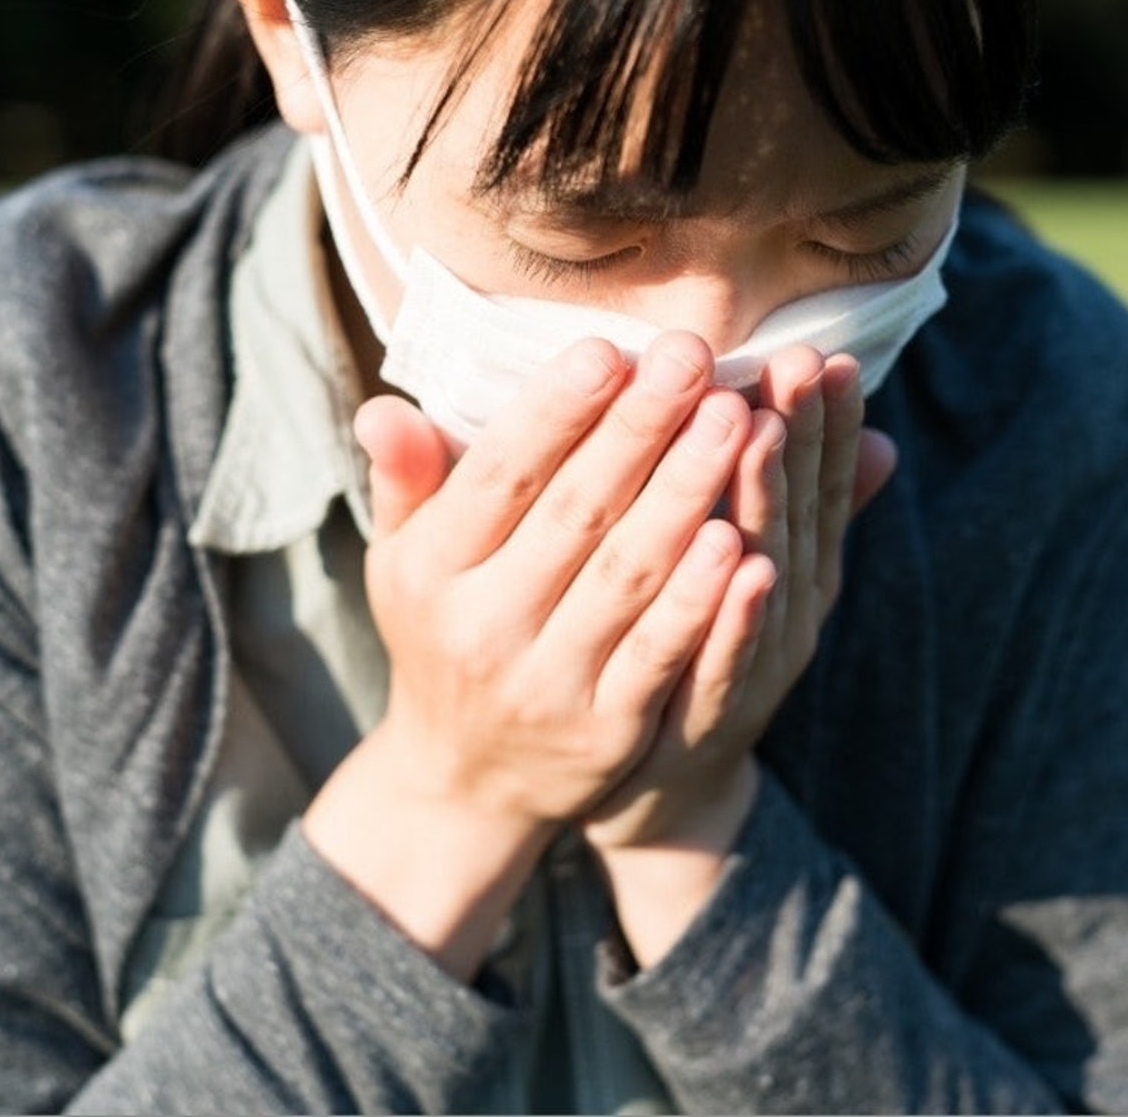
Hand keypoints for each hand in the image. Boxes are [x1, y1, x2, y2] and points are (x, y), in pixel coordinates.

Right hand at [301, 332, 758, 975]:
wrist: (465, 779)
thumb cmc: (445, 631)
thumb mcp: (404, 559)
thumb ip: (405, 479)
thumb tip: (384, 408)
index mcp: (432, 569)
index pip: (501, 476)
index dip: (556, 412)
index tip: (610, 348)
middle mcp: (482, 626)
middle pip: (575, 513)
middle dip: (639, 429)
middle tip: (694, 354)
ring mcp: (546, 683)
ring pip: (625, 577)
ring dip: (684, 495)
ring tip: (736, 421)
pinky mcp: (606, 732)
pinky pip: (658, 657)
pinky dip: (700, 603)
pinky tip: (743, 542)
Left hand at [582, 348, 897, 853]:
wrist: (660, 789)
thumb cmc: (696, 648)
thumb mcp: (753, 571)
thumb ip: (797, 502)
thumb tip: (876, 435)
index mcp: (793, 567)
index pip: (814, 480)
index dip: (825, 419)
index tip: (825, 351)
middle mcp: (785, 611)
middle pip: (795, 512)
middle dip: (799, 434)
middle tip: (798, 361)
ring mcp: (754, 666)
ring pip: (764, 574)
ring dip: (766, 503)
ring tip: (761, 433)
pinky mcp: (708, 721)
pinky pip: (723, 663)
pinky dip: (734, 617)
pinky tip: (738, 565)